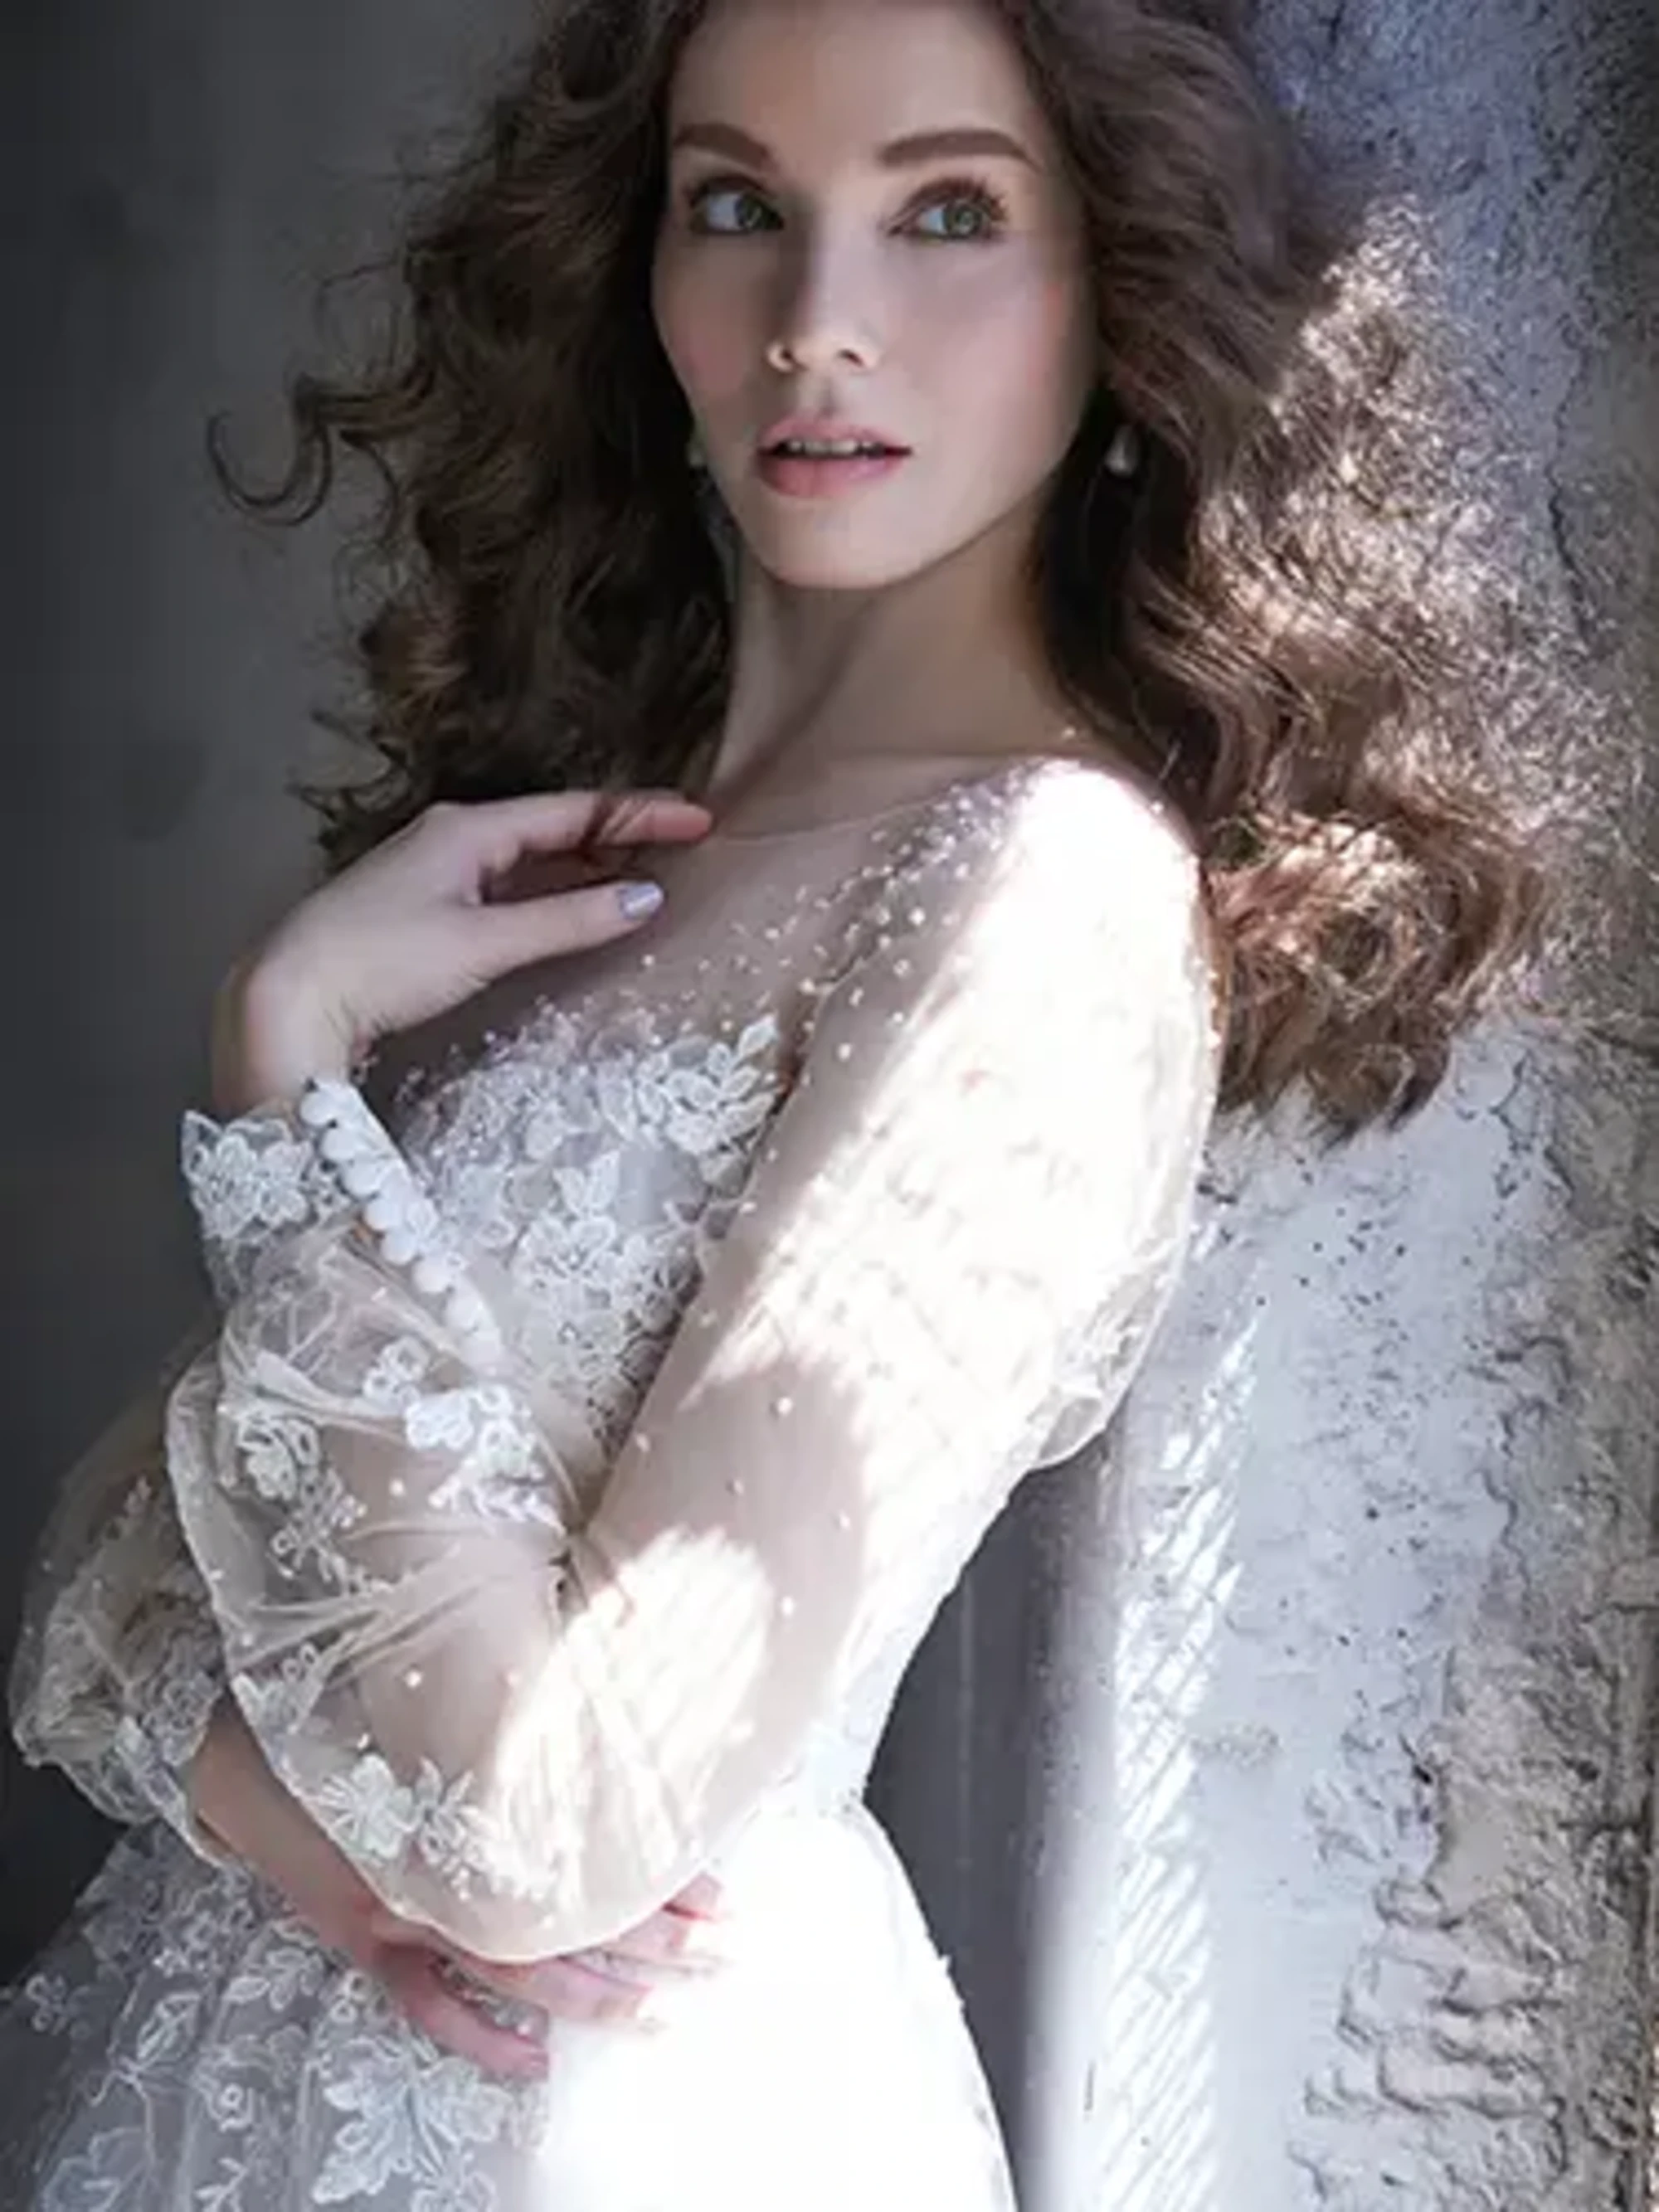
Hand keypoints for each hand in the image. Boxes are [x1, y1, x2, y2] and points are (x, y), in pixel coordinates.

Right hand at [188, 1696, 732, 2078]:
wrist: (245, 1725)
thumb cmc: (354, 1690)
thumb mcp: (446, 1686)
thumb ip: (523, 1701)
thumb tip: (615, 1693)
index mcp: (480, 1790)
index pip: (591, 1850)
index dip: (659, 1876)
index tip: (722, 1887)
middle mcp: (449, 1854)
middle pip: (571, 1913)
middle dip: (653, 1937)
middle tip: (722, 1949)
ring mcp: (404, 1899)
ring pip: (513, 1966)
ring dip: (590, 1992)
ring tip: (660, 2010)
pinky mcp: (361, 1928)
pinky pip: (423, 2001)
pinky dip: (476, 2037)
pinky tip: (533, 2061)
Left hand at [213, 789, 712, 1106]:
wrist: (286, 998)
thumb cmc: (377, 962)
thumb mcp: (484, 943)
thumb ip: (568, 921)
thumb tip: (645, 898)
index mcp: (467, 829)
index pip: (574, 810)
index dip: (641, 814)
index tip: (700, 820)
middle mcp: (451, 840)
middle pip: (554, 829)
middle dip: (621, 835)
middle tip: (684, 845)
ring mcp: (434, 876)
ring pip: (530, 863)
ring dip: (587, 869)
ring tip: (645, 877)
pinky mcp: (423, 915)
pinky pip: (507, 892)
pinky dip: (551, 899)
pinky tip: (574, 917)